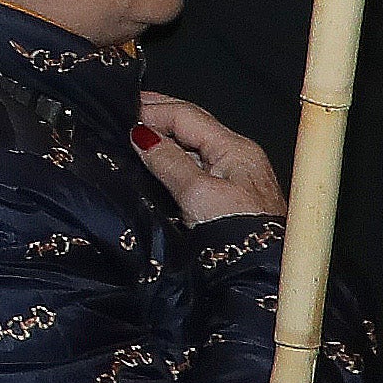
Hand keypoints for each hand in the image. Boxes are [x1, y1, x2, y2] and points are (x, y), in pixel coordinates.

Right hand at [132, 93, 281, 229]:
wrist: (261, 274)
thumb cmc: (240, 236)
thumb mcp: (198, 194)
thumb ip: (169, 161)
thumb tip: (142, 135)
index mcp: (236, 149)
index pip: (187, 114)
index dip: (153, 109)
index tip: (121, 110)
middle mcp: (238, 158)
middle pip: (192, 125)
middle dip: (158, 115)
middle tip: (122, 111)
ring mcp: (234, 178)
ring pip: (192, 146)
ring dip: (163, 137)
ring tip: (131, 135)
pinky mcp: (228, 198)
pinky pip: (194, 167)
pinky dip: (171, 159)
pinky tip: (153, 163)